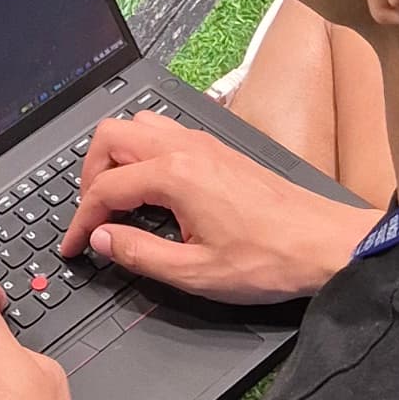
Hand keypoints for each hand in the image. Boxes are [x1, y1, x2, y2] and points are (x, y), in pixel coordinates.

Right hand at [64, 114, 364, 304]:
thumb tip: (103, 240)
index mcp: (175, 175)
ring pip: (137, 126)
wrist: (324, 243)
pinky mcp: (218, 150)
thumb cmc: (269, 259)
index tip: (74, 246)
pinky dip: (142, 156)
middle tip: (91, 216)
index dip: (81, 220)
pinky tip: (151, 192)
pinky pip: (163, 134)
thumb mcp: (196, 273)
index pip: (105, 188)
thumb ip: (140, 254)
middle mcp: (186, 148)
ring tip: (116, 201)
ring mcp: (204, 144)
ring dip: (116, 159)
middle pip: (111, 136)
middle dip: (90, 175)